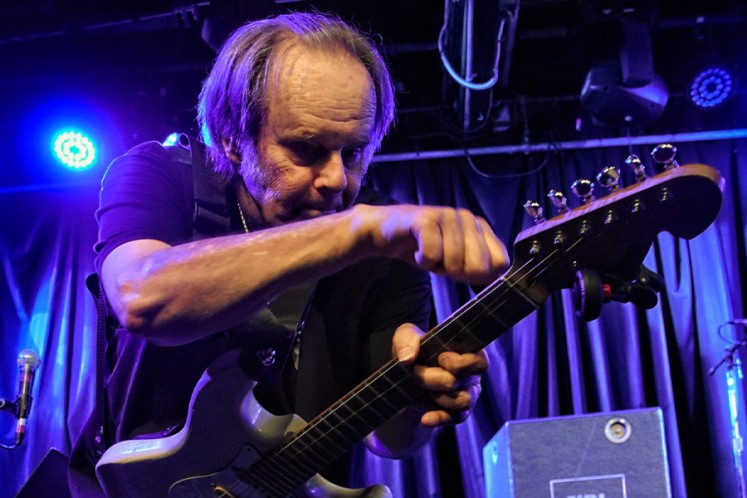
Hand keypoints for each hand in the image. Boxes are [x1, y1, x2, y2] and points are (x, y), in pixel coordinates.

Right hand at [355, 204, 508, 286]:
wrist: (386, 232)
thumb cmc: (425, 248)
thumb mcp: (456, 261)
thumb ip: (478, 269)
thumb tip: (497, 282)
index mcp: (481, 227)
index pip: (500, 262)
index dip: (480, 276)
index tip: (461, 270)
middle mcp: (468, 218)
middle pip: (479, 267)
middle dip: (457, 273)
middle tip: (441, 261)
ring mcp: (448, 215)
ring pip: (454, 263)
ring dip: (436, 266)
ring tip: (428, 253)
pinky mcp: (426, 219)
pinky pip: (432, 255)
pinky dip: (423, 261)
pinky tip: (417, 251)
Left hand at [392, 323, 487, 427]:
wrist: (403, 379)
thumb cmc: (413, 352)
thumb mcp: (405, 338)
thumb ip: (407, 339)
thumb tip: (408, 358)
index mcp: (466, 352)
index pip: (480, 362)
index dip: (461, 363)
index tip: (441, 358)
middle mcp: (471, 374)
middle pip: (463, 381)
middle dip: (435, 378)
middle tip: (418, 371)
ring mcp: (465, 394)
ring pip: (462, 401)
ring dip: (437, 396)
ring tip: (422, 387)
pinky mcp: (456, 412)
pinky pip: (454, 419)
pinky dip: (438, 418)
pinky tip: (425, 419)